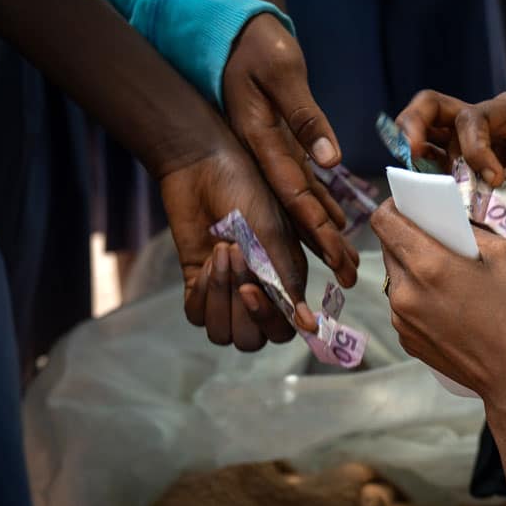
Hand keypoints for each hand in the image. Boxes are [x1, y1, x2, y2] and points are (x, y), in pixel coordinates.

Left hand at [160, 139, 322, 348]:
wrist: (204, 166)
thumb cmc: (248, 192)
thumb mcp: (273, 238)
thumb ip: (288, 283)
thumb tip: (308, 326)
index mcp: (284, 282)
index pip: (282, 331)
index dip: (268, 320)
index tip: (253, 289)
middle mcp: (257, 292)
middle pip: (251, 339)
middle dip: (240, 308)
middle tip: (238, 257)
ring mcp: (226, 290)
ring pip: (221, 332)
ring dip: (219, 296)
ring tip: (222, 251)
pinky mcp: (198, 282)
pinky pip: (196, 315)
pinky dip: (201, 291)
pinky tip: (207, 257)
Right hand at [223, 14, 357, 287]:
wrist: (230, 35)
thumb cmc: (255, 45)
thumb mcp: (281, 71)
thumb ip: (304, 116)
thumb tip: (331, 159)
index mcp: (260, 142)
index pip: (294, 193)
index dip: (316, 227)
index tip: (336, 257)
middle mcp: (263, 157)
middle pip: (297, 209)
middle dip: (322, 243)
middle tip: (347, 275)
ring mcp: (269, 155)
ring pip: (300, 202)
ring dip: (322, 231)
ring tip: (345, 261)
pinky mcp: (276, 147)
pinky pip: (300, 183)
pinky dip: (319, 204)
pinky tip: (337, 222)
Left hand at [371, 200, 505, 414]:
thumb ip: (472, 230)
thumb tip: (452, 221)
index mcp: (427, 266)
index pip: (383, 221)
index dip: (394, 206)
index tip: (411, 205)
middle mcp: (404, 293)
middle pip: (388, 247)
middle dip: (409, 236)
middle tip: (439, 238)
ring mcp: (401, 320)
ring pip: (395, 276)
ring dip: (413, 267)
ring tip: (447, 273)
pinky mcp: (406, 339)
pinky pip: (403, 303)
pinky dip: (418, 294)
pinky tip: (449, 302)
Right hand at [398, 90, 505, 290]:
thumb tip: (480, 197)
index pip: (471, 118)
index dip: (474, 150)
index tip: (495, 180)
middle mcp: (483, 123)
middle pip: (432, 108)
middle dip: (413, 125)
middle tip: (410, 151)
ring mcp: (467, 147)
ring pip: (425, 137)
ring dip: (414, 156)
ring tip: (414, 181)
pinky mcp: (462, 174)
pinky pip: (433, 171)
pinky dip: (424, 181)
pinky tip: (423, 196)